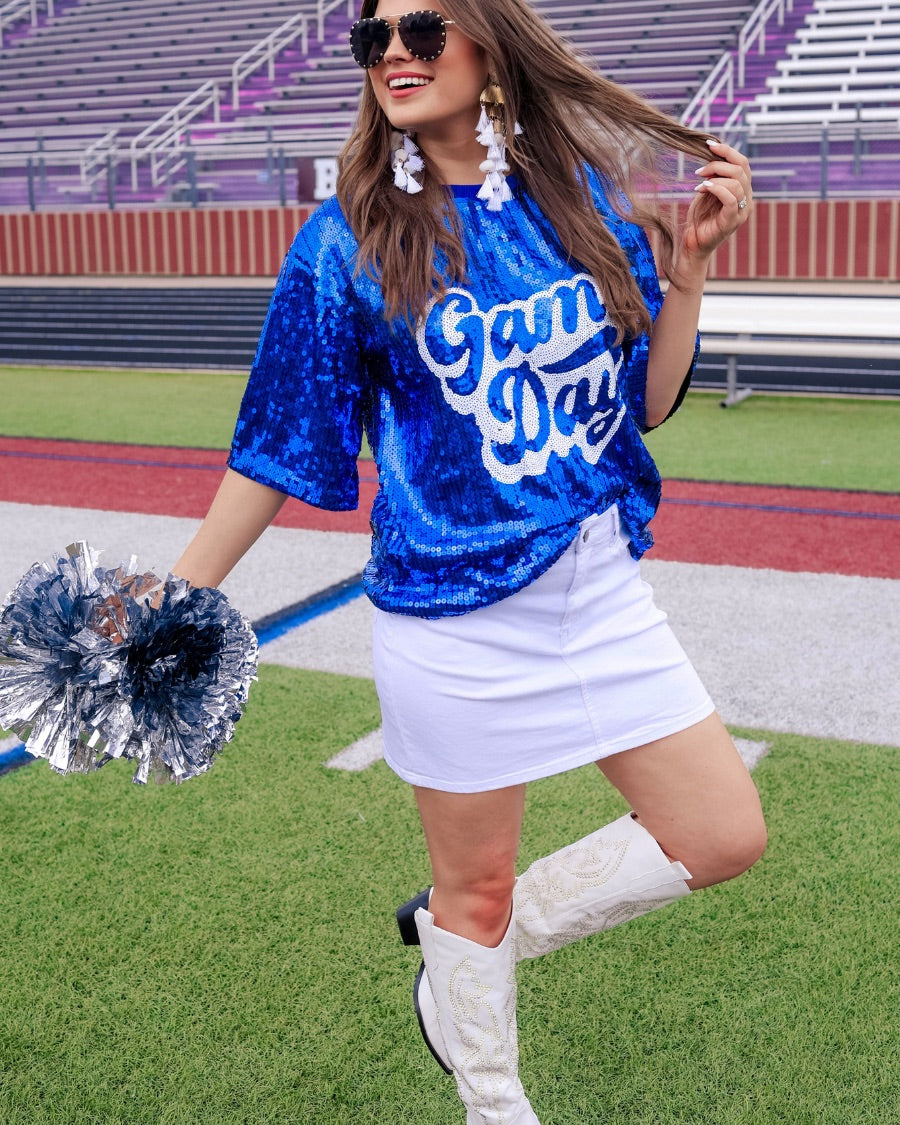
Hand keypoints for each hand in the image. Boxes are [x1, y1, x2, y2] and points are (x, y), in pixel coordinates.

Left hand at [681, 139, 752, 267]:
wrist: (694, 244)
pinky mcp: (732, 221)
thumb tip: (713, 152)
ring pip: (737, 182)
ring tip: (699, 182)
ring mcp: (741, 211)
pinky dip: (716, 189)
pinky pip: (731, 199)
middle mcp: (747, 199)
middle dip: (719, 163)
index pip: (743, 163)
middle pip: (742, 169)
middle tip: (700, 171)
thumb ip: (715, 175)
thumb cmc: (700, 218)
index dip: (728, 151)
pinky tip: (703, 188)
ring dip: (715, 176)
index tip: (709, 145)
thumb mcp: (708, 191)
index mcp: (744, 190)